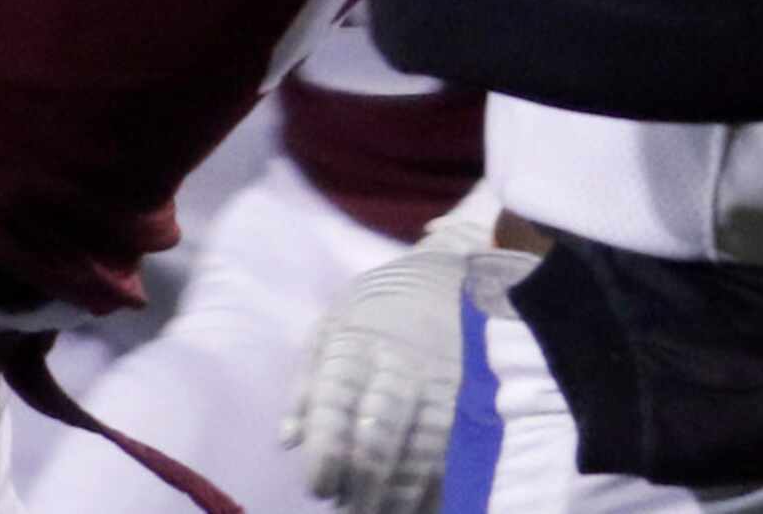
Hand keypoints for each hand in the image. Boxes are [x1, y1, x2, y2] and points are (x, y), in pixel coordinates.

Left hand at [282, 240, 467, 513]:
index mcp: (357, 346)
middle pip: (379, 437)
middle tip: (352, 506)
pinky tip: (423, 503)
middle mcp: (400, 364)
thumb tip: (288, 442)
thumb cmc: (380, 305)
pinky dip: (439, 484)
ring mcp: (443, 378)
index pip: (336, 408)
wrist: (454, 272)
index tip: (320, 486)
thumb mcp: (334, 323)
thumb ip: (306, 382)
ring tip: (384, 512)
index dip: (325, 456)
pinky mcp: (474, 391)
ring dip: (399, 494)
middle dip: (362, 485)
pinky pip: (457, 447)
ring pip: (421, 450)